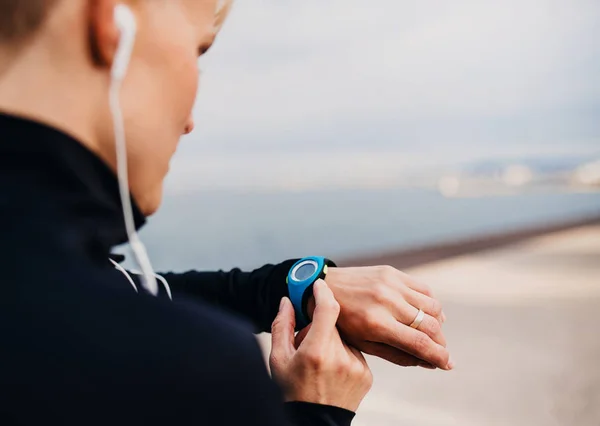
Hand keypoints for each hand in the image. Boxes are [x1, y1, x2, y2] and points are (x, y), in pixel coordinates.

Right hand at [270, 280, 372, 411]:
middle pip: (334, 324)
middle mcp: (341, 357)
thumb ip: (282, 326)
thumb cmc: (291, 391)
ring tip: (320, 364)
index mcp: (316, 352)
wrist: (314, 422)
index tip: (318, 284)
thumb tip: (286, 300)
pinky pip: (355, 352)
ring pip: (345, 337)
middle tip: (307, 345)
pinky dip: (343, 355)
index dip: (323, 292)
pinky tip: (331, 371)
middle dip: (320, 327)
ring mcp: (357, 366)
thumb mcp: (278, 359)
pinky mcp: (367, 374)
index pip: (328, 309)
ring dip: (332, 341)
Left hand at [313, 266, 452, 369]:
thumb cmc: (343, 322)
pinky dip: (430, 304)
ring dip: (438, 323)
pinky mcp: (392, 272)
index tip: (448, 365)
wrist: (324, 287)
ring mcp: (390, 284)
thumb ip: (397, 355)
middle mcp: (386, 301)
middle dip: (441, 343)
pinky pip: (424, 289)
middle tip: (442, 352)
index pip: (419, 343)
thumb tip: (429, 363)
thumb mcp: (364, 344)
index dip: (438, 356)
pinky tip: (426, 314)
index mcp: (376, 323)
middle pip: (430, 325)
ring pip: (432, 306)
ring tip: (433, 333)